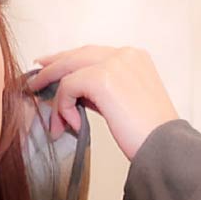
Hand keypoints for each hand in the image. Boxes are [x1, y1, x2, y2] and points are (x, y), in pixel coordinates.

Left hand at [19, 46, 180, 162]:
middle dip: (53, 66)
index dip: (69, 60)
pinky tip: (71, 125)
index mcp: (134, 58)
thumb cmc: (148, 134)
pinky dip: (64, 107)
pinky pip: (68, 87)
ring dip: (55, 95)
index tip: (51, 67)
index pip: (93, 53)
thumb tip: (74, 97)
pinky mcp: (102, 79)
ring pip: (69, 69)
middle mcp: (124, 54)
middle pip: (77, 54)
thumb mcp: (125, 104)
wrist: (164, 146)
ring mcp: (114, 63)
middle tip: (35, 79)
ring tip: (49, 117)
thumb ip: (102, 93)